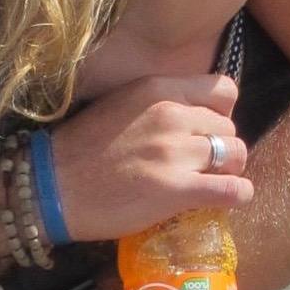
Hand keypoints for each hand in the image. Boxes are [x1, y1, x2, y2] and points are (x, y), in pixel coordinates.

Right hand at [50, 75, 250, 239]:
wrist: (51, 186)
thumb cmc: (79, 149)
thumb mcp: (121, 105)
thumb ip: (157, 106)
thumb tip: (188, 119)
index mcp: (158, 89)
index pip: (223, 90)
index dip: (222, 113)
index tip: (207, 131)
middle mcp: (172, 115)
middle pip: (229, 127)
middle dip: (222, 147)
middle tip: (203, 165)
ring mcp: (176, 153)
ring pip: (236, 156)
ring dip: (229, 171)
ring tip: (212, 182)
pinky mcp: (177, 190)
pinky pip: (232, 190)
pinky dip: (238, 196)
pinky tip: (228, 200)